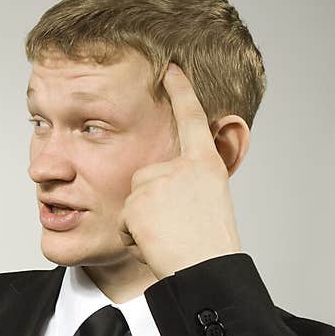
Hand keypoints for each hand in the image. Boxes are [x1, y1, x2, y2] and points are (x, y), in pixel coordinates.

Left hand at [117, 63, 241, 279]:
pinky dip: (133, 236)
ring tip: (166, 237)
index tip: (170, 67)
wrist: (205, 268)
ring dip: (142, 222)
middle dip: (149, 202)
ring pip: (133, 199)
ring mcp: (157, 181)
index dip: (181, 91)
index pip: (193, 119)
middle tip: (174, 226)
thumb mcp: (211, 200)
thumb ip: (192, 179)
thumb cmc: (210, 244)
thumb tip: (180, 173)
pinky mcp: (136, 201)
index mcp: (206, 164)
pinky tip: (154, 243)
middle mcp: (182, 167)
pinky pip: (123, 220)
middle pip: (145, 175)